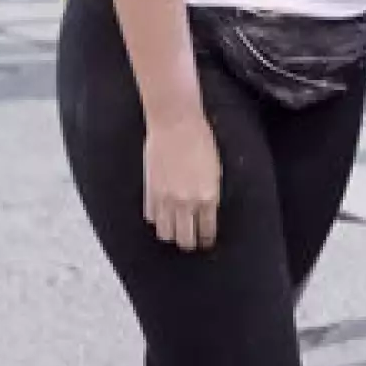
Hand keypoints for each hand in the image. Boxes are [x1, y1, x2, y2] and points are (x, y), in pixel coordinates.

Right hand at [143, 110, 221, 251]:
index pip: (207, 231)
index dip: (206, 240)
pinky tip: (161, 216)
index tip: (206, 242)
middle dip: (189, 243)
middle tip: (191, 243)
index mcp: (208, 197)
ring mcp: (166, 199)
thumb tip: (207, 210)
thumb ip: (211, 193)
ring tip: (175, 233)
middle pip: (185, 238)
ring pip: (166, 233)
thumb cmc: (200, 140)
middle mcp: (187, 202)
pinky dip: (156, 219)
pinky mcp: (149, 192)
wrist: (175, 122)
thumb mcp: (215, 169)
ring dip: (171, 235)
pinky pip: (151, 217)